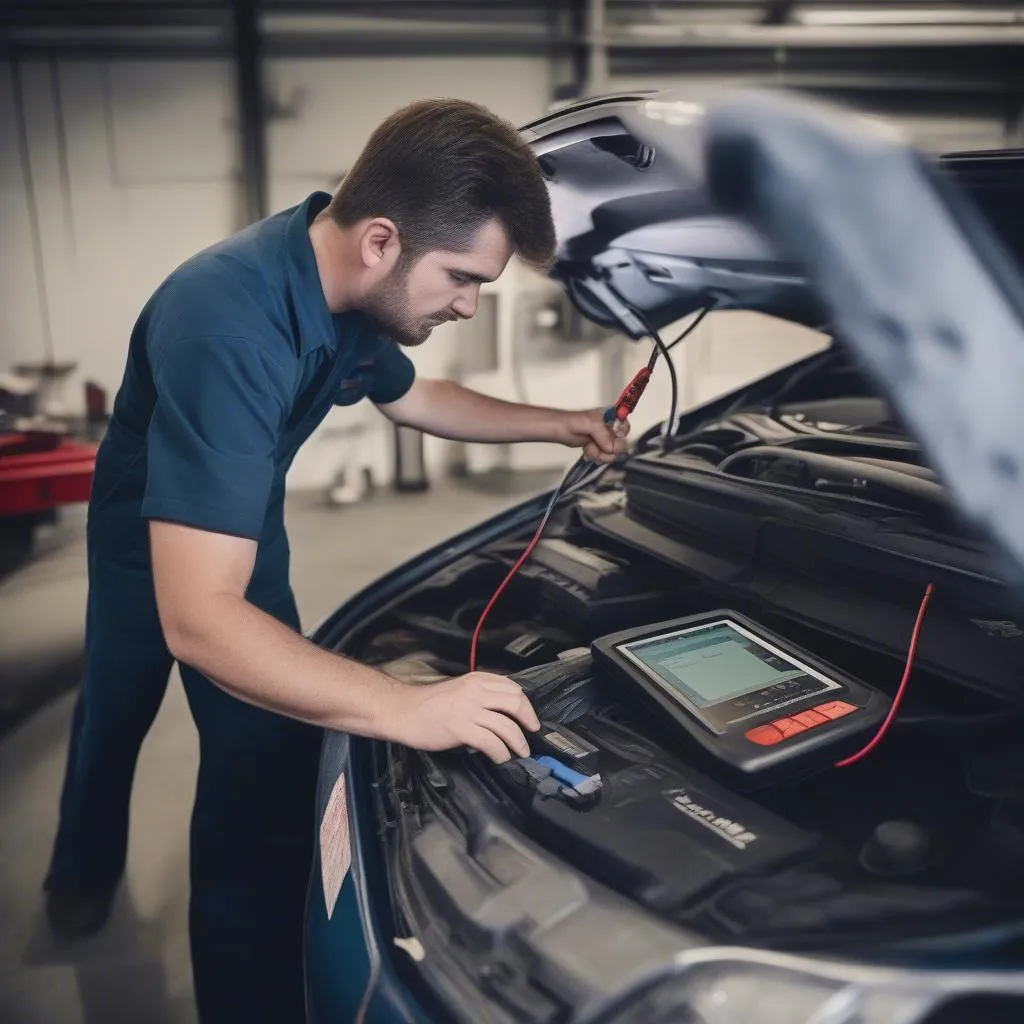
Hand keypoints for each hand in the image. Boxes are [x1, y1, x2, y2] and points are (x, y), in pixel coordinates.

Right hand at [388, 672, 540, 762]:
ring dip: (518, 742)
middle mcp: (476, 691)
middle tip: (531, 735)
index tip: (529, 719)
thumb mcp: (460, 690)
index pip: (513, 687)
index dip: (525, 705)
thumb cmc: (428, 704)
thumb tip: (503, 713)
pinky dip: (501, 753)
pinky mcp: (461, 728)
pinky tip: (501, 758)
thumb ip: (480, 695)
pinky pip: (491, 742)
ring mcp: (469, 709)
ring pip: (507, 725)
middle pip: (516, 702)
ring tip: (521, 752)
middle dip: (528, 720)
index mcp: (477, 679)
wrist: (402, 711)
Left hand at [558, 409, 630, 463]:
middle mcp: (609, 427)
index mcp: (611, 416)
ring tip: (590, 448)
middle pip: (620, 443)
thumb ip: (604, 435)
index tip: (612, 440)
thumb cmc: (570, 421)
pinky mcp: (597, 446)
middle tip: (600, 448)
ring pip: (611, 452)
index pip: (626, 427)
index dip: (620, 436)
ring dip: (600, 454)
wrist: (558, 430)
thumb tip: (612, 447)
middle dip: (609, 449)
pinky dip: (595, 456)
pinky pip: (603, 456)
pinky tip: (588, 451)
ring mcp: (603, 438)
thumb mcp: (591, 424)